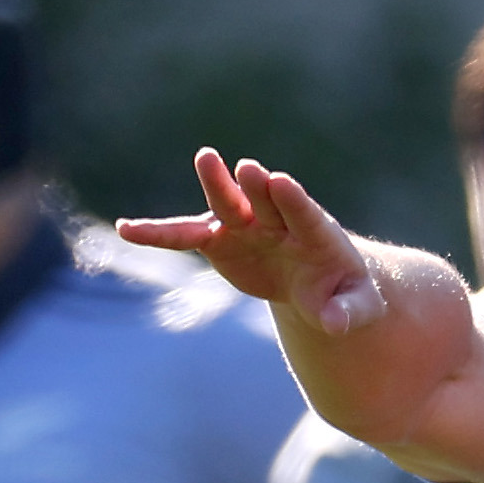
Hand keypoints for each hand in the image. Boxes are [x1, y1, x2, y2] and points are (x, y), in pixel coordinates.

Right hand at [118, 150, 383, 333]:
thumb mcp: (357, 306)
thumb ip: (349, 312)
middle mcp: (279, 221)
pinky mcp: (219, 239)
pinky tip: (127, 230)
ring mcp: (247, 226)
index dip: (293, 199)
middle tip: (248, 169)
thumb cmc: (342, 293)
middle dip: (256, 186)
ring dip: (216, 183)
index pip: (304, 213)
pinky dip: (158, 234)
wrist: (317, 285)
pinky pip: (186, 236)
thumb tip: (336, 324)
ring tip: (204, 158)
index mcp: (316, 233)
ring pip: (227, 204)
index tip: (281, 181)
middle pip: (265, 199)